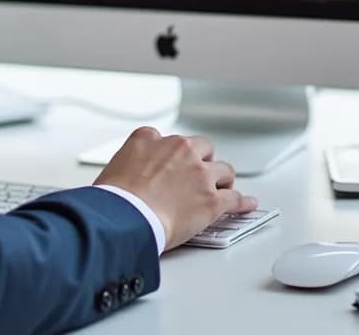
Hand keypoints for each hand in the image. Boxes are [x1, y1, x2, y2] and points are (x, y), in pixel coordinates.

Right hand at [92, 127, 254, 248]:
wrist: (125, 218)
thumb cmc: (114, 200)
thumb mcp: (112, 168)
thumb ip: (127, 165)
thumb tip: (125, 180)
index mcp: (149, 139)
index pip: (166, 139)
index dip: (171, 154)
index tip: (171, 163)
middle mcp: (178, 150)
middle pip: (202, 147)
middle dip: (202, 160)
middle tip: (198, 174)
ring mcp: (198, 174)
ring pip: (222, 170)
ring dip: (221, 179)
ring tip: (221, 188)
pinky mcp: (212, 199)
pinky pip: (234, 198)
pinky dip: (242, 202)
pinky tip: (246, 204)